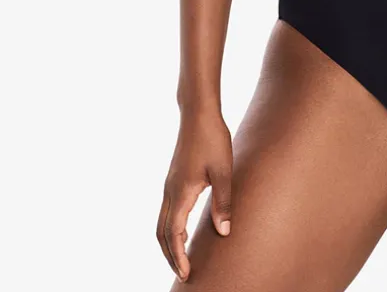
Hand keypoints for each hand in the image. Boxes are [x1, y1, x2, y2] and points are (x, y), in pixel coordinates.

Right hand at [156, 109, 232, 281]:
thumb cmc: (213, 139)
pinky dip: (171, 228)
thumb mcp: (224, 172)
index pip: (174, 234)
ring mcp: (169, 185)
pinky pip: (166, 211)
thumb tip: (224, 232)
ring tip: (183, 257)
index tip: (187, 273)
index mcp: (181, 192)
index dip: (179, 256)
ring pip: (161, 222)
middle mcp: (170, 191)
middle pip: (161, 233)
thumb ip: (223, 202)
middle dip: (171, 255)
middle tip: (184, 272)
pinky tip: (185, 230)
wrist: (198, 113)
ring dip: (170, 242)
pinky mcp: (173, 179)